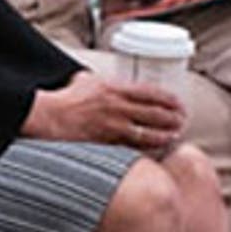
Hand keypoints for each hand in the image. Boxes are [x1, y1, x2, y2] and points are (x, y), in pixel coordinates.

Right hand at [25, 71, 185, 149]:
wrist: (48, 117)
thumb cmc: (63, 99)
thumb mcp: (84, 80)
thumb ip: (99, 81)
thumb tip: (101, 80)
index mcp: (114, 89)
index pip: (150, 93)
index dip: (168, 99)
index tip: (179, 103)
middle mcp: (117, 107)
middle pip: (153, 113)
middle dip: (171, 118)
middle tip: (182, 121)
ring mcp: (112, 127)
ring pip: (147, 133)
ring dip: (164, 135)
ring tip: (174, 136)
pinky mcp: (106, 143)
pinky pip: (132, 148)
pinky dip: (145, 149)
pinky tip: (154, 151)